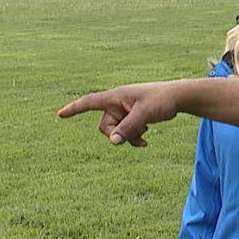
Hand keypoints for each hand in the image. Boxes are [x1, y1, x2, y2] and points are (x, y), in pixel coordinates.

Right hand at [57, 82, 179, 146]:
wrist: (178, 97)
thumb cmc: (161, 101)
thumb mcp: (144, 115)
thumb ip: (128, 128)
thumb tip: (112, 142)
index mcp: (116, 96)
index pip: (89, 102)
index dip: (74, 109)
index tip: (60, 114)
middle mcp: (117, 103)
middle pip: (105, 125)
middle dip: (117, 133)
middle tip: (138, 132)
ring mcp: (125, 110)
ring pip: (116, 130)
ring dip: (128, 136)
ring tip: (145, 132)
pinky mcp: (132, 116)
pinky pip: (125, 132)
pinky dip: (133, 137)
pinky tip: (146, 141)